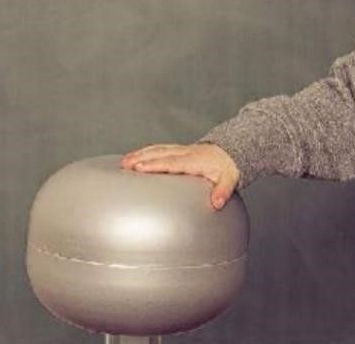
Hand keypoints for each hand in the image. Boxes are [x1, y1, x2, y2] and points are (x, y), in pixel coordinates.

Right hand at [119, 142, 240, 210]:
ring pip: (158, 149)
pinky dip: (146, 152)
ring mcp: (181, 150)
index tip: (139, 167)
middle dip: (141, 158)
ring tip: (124, 162)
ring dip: (140, 154)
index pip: (171, 162)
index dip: (155, 164)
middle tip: (124, 165)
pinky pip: (160, 149)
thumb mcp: (230, 179)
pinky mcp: (178, 150)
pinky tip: (136, 158)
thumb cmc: (227, 167)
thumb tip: (217, 203)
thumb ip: (223, 191)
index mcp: (195, 160)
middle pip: (160, 154)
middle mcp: (185, 153)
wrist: (230, 152)